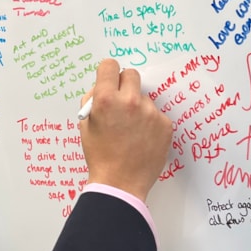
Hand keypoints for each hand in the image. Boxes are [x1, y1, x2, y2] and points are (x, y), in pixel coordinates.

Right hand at [78, 60, 171, 200]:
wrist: (120, 183)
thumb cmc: (100, 156)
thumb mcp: (85, 126)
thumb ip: (92, 101)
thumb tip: (101, 87)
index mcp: (106, 100)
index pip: (109, 66)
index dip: (108, 73)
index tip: (109, 79)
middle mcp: (130, 102)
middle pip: (131, 74)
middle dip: (125, 85)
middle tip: (121, 103)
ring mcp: (150, 113)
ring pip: (144, 98)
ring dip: (138, 107)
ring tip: (131, 131)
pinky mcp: (165, 124)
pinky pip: (156, 114)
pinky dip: (150, 123)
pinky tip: (142, 139)